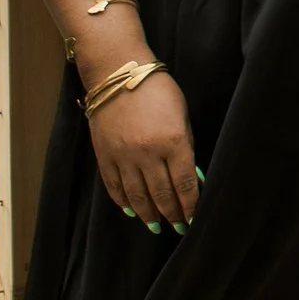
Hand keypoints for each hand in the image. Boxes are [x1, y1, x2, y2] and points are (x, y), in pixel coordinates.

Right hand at [86, 69, 199, 230]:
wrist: (118, 73)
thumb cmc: (157, 90)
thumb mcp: (182, 115)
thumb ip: (186, 146)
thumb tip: (191, 178)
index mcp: (173, 141)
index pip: (185, 183)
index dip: (190, 205)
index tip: (193, 217)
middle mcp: (148, 153)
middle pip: (161, 194)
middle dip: (172, 214)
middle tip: (178, 226)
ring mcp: (123, 156)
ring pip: (137, 197)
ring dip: (148, 215)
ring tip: (157, 226)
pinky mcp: (105, 156)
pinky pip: (115, 187)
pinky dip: (124, 202)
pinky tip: (132, 211)